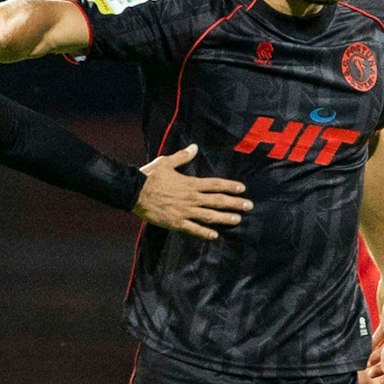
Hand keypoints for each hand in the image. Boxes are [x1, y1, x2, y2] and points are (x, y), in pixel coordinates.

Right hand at [133, 144, 249, 238]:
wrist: (134, 192)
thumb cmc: (150, 176)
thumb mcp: (166, 162)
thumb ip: (182, 156)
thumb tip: (195, 147)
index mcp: (190, 183)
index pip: (215, 184)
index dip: (230, 186)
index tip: (242, 189)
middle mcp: (191, 198)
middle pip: (217, 201)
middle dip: (234, 203)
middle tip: (249, 206)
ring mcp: (184, 211)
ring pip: (209, 216)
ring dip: (225, 218)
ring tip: (237, 219)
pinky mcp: (176, 222)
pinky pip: (193, 229)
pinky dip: (204, 233)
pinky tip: (215, 236)